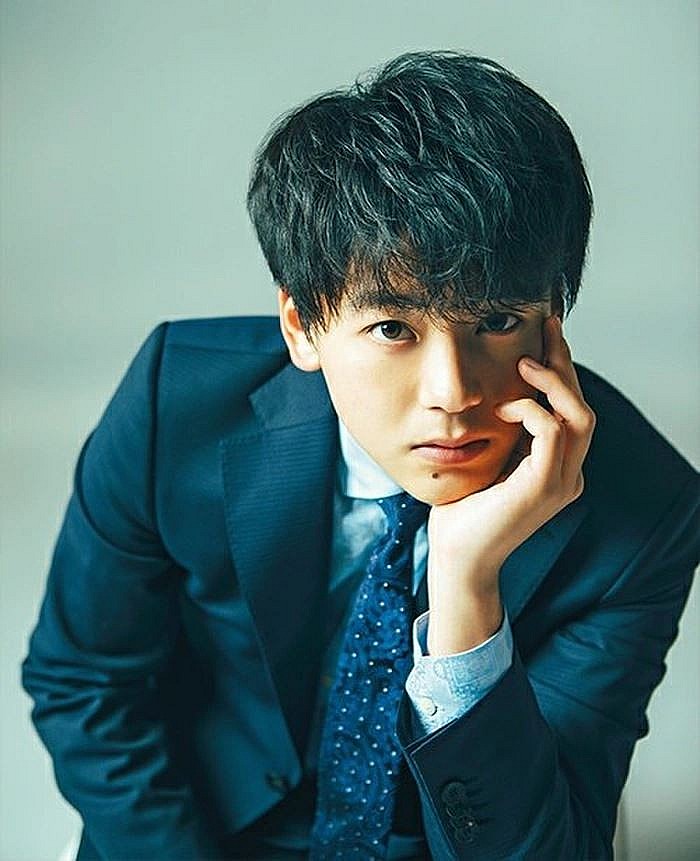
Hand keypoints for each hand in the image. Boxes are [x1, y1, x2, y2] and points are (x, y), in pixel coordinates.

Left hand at [426, 316, 595, 653]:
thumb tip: (499, 394)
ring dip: (554, 383)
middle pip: (582, 407)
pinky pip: (551, 433)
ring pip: (578, 416)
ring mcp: (560, 483)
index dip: (562, 372)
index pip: (572, 410)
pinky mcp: (542, 488)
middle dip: (564, 364)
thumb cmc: (465, 511)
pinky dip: (532, 411)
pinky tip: (505, 407)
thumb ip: (505, 435)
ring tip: (525, 363)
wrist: (457, 557)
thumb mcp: (489, 462)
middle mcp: (568, 474)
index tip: (545, 336)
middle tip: (546, 328)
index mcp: (557, 468)